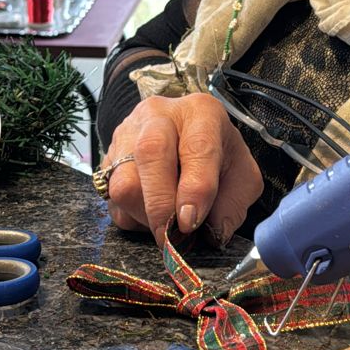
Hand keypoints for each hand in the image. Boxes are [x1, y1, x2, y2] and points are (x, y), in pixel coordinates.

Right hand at [102, 93, 262, 242]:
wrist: (186, 140)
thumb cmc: (217, 157)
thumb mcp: (241, 176)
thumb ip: (233, 204)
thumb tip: (210, 232)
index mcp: (201, 113)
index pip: (197, 147)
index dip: (194, 188)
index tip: (191, 221)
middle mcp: (159, 116)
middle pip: (150, 152)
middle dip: (160, 203)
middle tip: (171, 236)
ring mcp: (127, 134)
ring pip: (123, 179)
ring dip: (144, 213)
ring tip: (166, 224)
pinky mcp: (107, 158)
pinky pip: (111, 197)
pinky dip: (131, 215)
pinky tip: (151, 214)